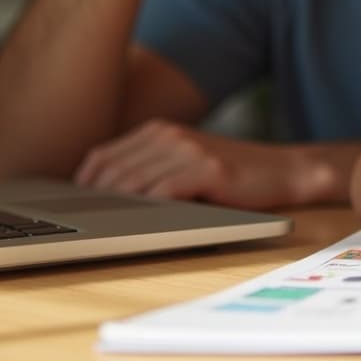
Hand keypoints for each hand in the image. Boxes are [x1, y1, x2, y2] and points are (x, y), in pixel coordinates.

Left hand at [73, 119, 302, 209]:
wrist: (283, 171)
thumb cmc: (231, 177)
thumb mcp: (184, 164)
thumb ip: (150, 170)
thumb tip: (104, 199)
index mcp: (157, 131)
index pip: (102, 156)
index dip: (83, 185)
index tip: (77, 210)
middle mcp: (168, 134)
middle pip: (112, 171)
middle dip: (95, 201)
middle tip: (87, 226)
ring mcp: (188, 150)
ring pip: (133, 183)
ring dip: (117, 209)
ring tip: (106, 229)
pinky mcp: (207, 169)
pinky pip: (163, 191)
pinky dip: (147, 210)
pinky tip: (141, 224)